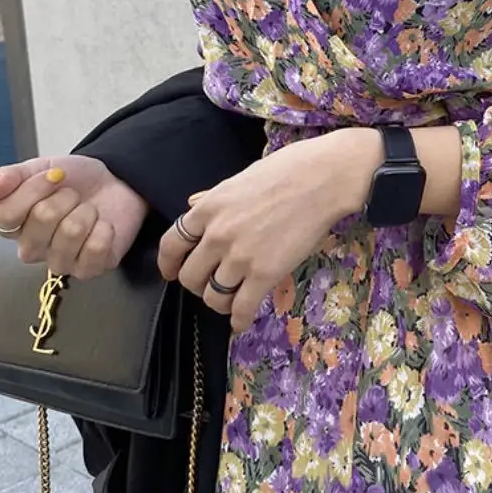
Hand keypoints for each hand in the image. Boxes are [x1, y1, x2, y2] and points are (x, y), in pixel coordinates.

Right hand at [0, 154, 147, 278]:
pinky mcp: (88, 270)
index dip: (32, 189)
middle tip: (74, 196)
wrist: (115, 184)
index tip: (55, 174)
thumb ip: (12, 176)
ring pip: (71, 231)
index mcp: (12, 225)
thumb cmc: (75, 181)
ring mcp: (59, 262)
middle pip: (41, 218)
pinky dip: (105, 229)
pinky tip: (103, 226)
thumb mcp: (41, 168)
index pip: (5, 214)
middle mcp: (31, 248)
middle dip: (66, 197)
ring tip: (89, 210)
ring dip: (87, 211)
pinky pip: (96, 249)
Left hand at [158, 128, 379, 331]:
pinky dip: (239, 320)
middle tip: (211, 285)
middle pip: (190, 276)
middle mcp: (216, 235)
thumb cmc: (287, 170)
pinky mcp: (265, 274)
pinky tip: (242, 322)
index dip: (168, 264)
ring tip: (230, 302)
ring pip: (212, 297)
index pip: (170, 245)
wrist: (323, 179)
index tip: (172, 272)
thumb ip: (213, 198)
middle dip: (197, 285)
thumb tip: (192, 205)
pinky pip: (241, 308)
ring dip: (219, 303)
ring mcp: (239, 257)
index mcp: (207, 208)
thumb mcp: (239, 178)